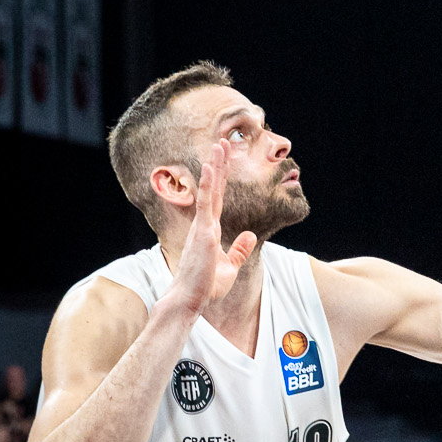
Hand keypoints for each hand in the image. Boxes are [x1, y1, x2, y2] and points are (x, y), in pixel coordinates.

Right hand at [165, 141, 257, 313]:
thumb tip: (250, 234)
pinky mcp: (203, 233)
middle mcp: (206, 224)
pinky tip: (211, 168)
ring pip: (211, 190)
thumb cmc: (206, 286)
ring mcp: (203, 227)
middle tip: (222, 141)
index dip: (223, 178)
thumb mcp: (230, 266)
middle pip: (216, 188)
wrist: (191, 300)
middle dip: (220, 164)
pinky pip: (207, 204)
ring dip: (215, 166)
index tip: (225, 158)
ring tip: (219, 145)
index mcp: (212, 230)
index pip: (219, 198)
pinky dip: (210, 185)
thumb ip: (240, 249)